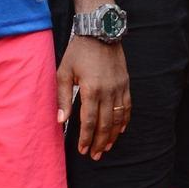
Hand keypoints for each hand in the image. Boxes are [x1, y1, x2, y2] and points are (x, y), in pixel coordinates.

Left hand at [58, 36, 130, 159]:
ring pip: (118, 118)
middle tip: (95, 155)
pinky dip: (125, 120)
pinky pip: (128, 106)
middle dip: (99, 142)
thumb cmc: (78, 52)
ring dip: (112, 135)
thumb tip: (60, 121)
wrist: (100, 32)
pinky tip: (120, 129)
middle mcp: (108, 91)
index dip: (86, 138)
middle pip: (105, 124)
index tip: (82, 150)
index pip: (89, 121)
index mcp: (91, 90)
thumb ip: (63, 98)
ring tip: (106, 147)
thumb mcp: (63, 73)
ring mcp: (119, 87)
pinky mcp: (125, 83)